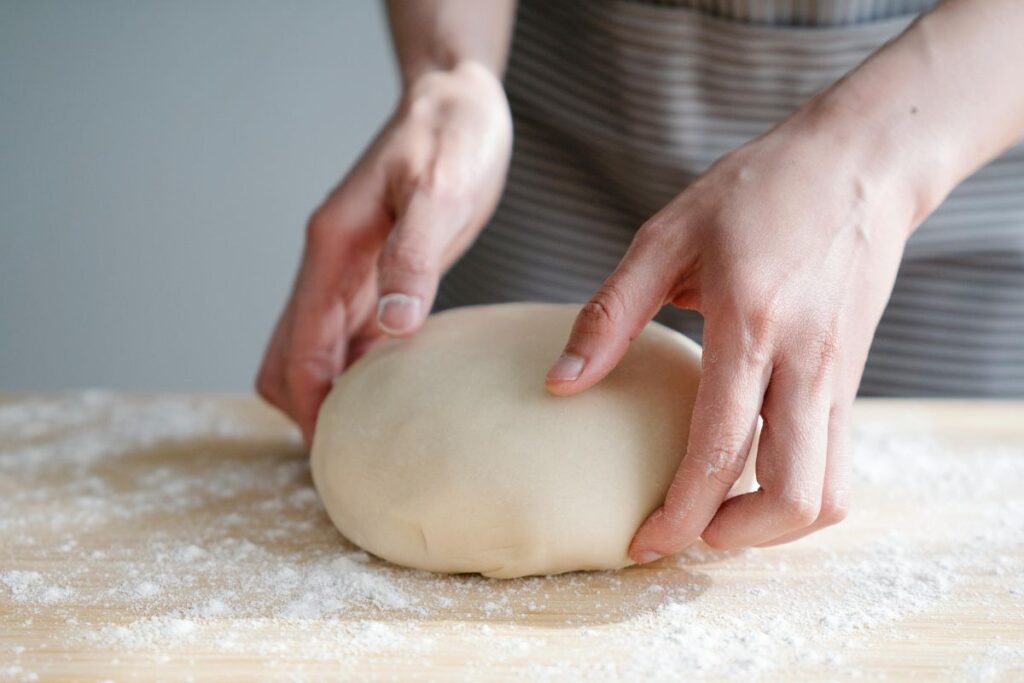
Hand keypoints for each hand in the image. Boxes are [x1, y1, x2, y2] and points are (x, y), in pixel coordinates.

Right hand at [257, 62, 511, 444]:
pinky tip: (391, 393)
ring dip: (331, 394)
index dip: (312, 405)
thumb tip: (393, 327)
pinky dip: (358, 370)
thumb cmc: (449, 137)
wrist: (455, 101)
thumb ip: (412, 256)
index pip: (302, 348)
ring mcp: (348, 271)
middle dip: (308, 410)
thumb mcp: (438, 191)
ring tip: (369, 439)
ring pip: (315, 351)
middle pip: (290, 359)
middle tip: (351, 458)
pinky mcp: (375, 272)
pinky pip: (350, 335)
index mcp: (332, 249)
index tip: (333, 455)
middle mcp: (329, 265)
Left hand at [545, 103, 919, 559]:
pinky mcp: (852, 377)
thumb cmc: (755, 190)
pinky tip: (750, 472)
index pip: (720, 449)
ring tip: (717, 514)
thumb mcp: (665, 235)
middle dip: (736, 537)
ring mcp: (840, 375)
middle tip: (683, 533)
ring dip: (774, 525)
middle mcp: (806, 363)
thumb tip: (561, 384)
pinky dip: (797, 489)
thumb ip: (610, 314)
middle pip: (796, 497)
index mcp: (751, 326)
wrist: (859, 164)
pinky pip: (837, 460)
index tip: (642, 543)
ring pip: (829, 492)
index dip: (679, 513)